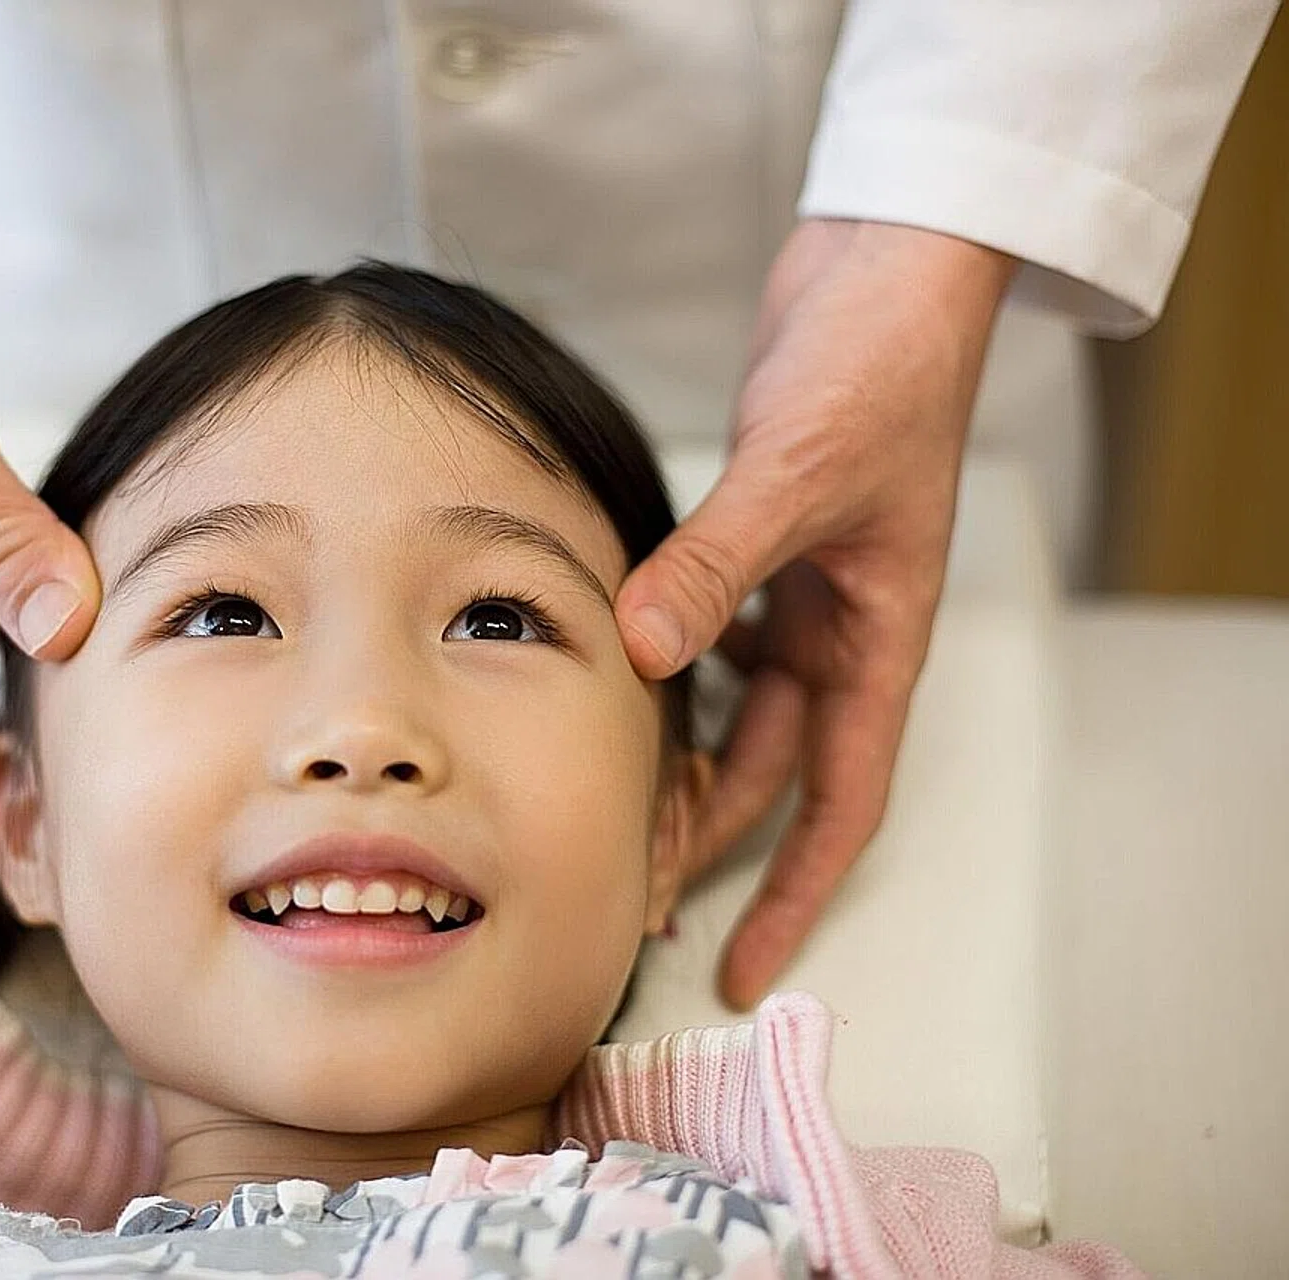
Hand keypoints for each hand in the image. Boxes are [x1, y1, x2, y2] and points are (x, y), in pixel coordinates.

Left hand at [617, 219, 1013, 1009]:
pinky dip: (662, 666)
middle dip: (705, 841)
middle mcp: (839, 630)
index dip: (793, 894)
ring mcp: (797, 588)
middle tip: (625, 900)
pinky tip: (607, 683)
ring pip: (731, 709)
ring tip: (601, 812)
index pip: (837, 803)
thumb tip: (642, 651)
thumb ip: (716, 563)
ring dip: (676, 759)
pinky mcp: (756, 542)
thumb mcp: (799, 471)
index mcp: (876, 639)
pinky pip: (706, 631)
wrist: (885, 268)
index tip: (748, 970)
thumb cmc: (880, 366)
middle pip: (768, 772)